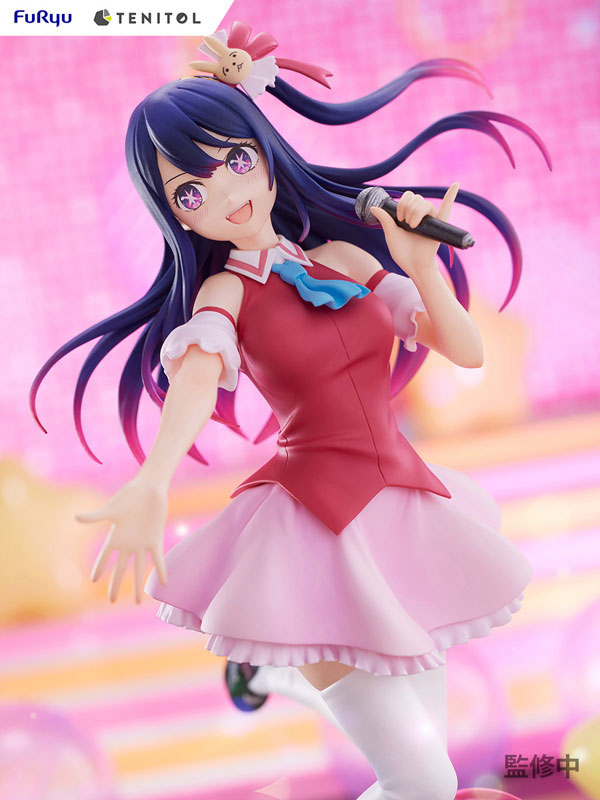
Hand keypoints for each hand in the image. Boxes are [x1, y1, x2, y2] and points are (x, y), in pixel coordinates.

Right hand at [76, 477, 167, 603]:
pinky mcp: (155, 539)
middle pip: (120, 569)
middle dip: (115, 585)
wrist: (149, 489)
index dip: (98, 568)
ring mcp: (142, 543)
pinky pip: (158, 559)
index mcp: (115, 537)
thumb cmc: (129, 496)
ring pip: (139, 569)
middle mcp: (128, 544)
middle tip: (111, 601)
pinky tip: (165, 583)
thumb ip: (96, 517)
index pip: (104, 557)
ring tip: (137, 602)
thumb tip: (75, 518)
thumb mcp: (112, 509)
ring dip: (138, 585)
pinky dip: (161, 570)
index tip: (92, 580)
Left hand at [369, 182, 459, 281]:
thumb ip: (385, 220)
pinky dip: (451, 196)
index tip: (399, 219)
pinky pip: (447, 207)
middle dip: (408, 209)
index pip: (408, 196)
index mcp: (410, 214)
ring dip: (416, 212)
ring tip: (414, 227)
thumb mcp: (391, 234)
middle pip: (417, 198)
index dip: (402, 204)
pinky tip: (456, 184)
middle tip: (406, 224)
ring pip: (425, 203)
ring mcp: (432, 219)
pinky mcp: (440, 225)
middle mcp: (422, 214)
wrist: (414, 266)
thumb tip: (373, 207)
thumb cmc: (403, 253)